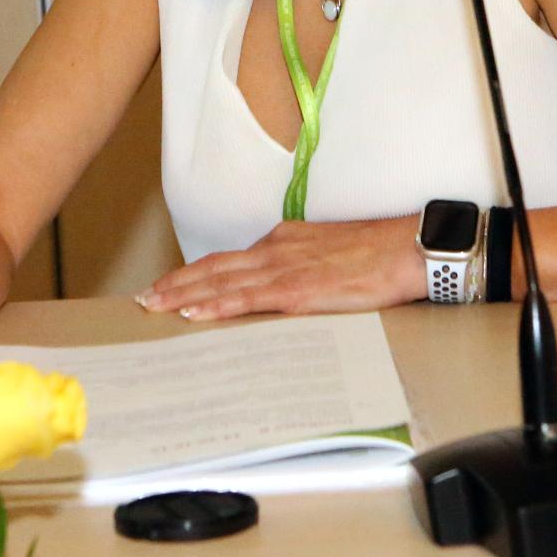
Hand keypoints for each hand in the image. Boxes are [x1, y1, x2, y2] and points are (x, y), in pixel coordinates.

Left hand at [137, 216, 425, 321]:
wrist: (412, 247)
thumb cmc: (380, 254)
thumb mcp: (331, 256)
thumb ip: (301, 268)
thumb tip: (279, 290)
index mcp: (286, 241)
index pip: (230, 260)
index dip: (195, 274)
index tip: (168, 287)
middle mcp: (279, 249)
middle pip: (216, 268)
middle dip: (177, 284)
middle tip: (144, 300)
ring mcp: (288, 267)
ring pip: (224, 281)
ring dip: (186, 295)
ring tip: (156, 307)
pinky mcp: (302, 288)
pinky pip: (250, 298)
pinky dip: (219, 305)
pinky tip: (198, 314)